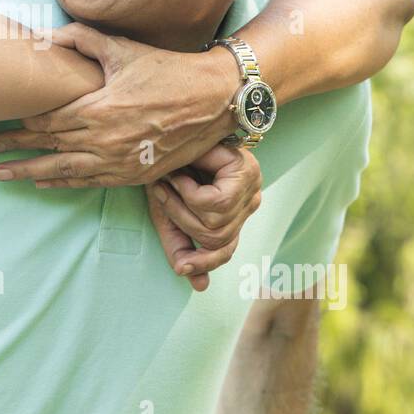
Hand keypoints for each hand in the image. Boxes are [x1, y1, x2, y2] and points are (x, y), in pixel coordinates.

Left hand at [0, 23, 241, 187]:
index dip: (20, 124)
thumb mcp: (123, 49)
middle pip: (48, 147)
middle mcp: (104, 141)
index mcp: (97, 109)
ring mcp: (119, 162)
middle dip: (16, 149)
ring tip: (4, 174)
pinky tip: (44, 182)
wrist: (214, 100)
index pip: (46, 121)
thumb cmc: (168, 70)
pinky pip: (90, 182)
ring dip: (31, 172)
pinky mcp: (134, 176)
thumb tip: (46, 36)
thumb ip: (81, 40)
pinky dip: (63, 182)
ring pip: (64, 170)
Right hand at [146, 144, 261, 291]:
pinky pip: (212, 202)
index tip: (180, 266)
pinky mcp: (245, 170)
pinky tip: (179, 174)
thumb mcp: (169, 210)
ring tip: (168, 182)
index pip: (227, 250)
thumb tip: (201, 287)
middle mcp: (250, 200)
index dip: (204, 262)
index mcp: (237, 212)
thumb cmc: (167, 166)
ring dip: (181, 204)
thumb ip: (181, 245)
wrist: (169, 126)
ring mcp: (252, 185)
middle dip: (180, 221)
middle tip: (160, 195)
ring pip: (214, 222)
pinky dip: (188, 192)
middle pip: (216, 238)